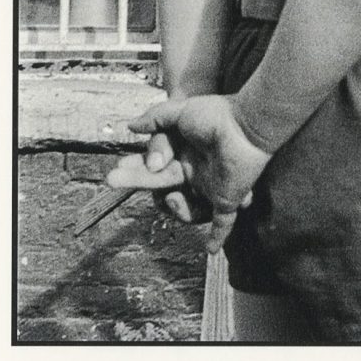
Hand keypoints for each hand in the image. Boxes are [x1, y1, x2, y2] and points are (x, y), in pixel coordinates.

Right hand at [115, 94, 273, 250]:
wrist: (248, 125)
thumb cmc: (219, 115)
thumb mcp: (181, 111)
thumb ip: (156, 117)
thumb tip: (130, 126)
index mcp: (184, 154)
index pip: (152, 167)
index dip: (134, 169)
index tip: (117, 167)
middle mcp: (195, 172)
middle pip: (159, 184)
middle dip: (135, 179)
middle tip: (112, 178)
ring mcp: (211, 186)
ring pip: (184, 208)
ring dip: (174, 206)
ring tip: (171, 195)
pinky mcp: (227, 198)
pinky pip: (223, 222)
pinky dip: (217, 236)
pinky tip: (210, 249)